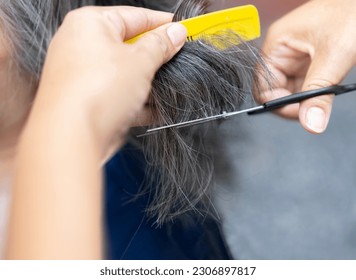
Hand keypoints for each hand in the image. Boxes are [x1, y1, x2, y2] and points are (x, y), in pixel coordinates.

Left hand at [36, 6, 186, 152]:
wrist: (73, 138)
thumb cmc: (95, 92)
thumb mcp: (140, 61)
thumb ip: (160, 45)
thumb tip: (175, 33)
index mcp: (90, 24)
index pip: (135, 16)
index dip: (163, 23)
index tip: (183, 30)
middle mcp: (82, 46)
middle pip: (129, 46)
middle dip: (156, 56)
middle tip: (178, 58)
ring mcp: (84, 76)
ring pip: (125, 73)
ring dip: (148, 81)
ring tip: (169, 85)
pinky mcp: (89, 102)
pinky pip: (119, 95)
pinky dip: (138, 101)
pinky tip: (156, 108)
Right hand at [260, 0, 355, 132]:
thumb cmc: (351, 10)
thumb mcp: (334, 56)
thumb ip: (319, 93)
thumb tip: (310, 123)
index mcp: (277, 45)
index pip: (263, 86)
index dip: (277, 103)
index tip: (298, 113)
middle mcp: (283, 52)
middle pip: (276, 91)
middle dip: (293, 102)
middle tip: (313, 109)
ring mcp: (297, 56)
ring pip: (292, 89)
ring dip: (306, 97)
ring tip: (324, 92)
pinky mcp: (311, 60)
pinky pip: (306, 84)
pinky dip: (316, 91)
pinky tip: (328, 87)